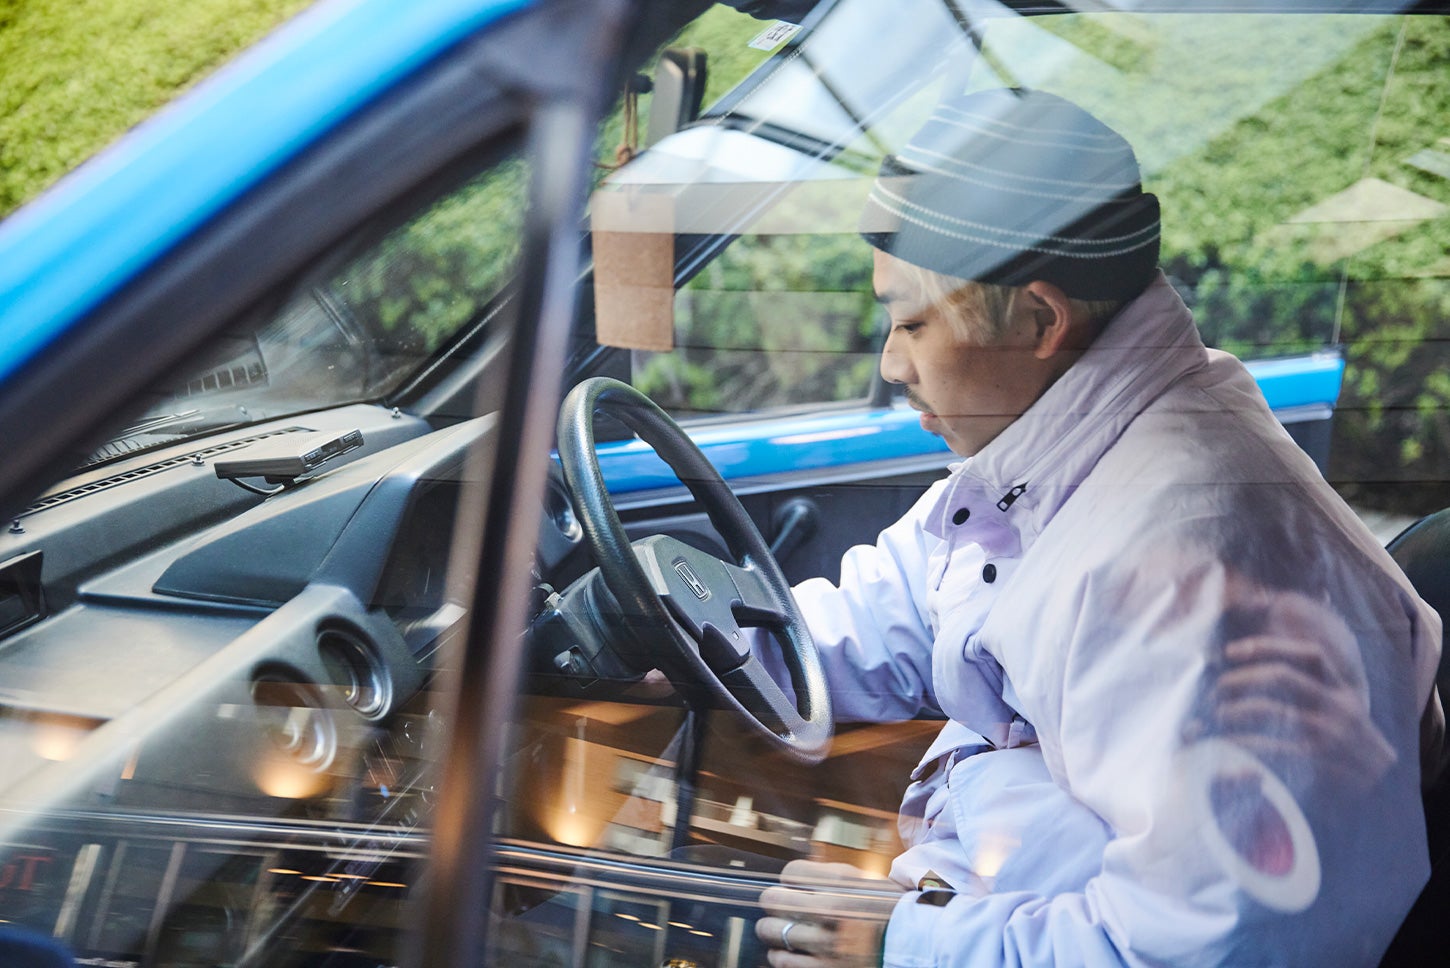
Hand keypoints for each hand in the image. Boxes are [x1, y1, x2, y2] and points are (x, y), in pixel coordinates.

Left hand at [756, 860, 903, 967]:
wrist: (916, 948)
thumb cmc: (890, 914)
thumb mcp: (867, 883)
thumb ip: (831, 877)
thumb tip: (794, 876)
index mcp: (843, 885)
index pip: (790, 873)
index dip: (789, 880)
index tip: (793, 887)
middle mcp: (831, 913)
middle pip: (772, 900)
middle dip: (774, 904)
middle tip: (781, 908)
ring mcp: (825, 945)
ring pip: (771, 932)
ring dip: (776, 932)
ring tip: (787, 933)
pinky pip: (782, 961)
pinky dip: (782, 956)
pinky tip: (794, 953)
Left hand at [1200, 586, 1394, 789]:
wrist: (1383, 796)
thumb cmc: (1345, 750)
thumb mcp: (1339, 715)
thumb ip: (1310, 692)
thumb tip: (1260, 664)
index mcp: (1344, 691)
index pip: (1310, 655)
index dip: (1268, 646)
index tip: (1230, 651)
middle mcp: (1341, 708)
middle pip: (1282, 676)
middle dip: (1240, 680)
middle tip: (1216, 692)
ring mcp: (1332, 736)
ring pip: (1270, 709)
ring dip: (1234, 711)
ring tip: (1217, 717)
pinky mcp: (1319, 766)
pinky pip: (1270, 746)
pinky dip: (1241, 742)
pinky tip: (1227, 744)